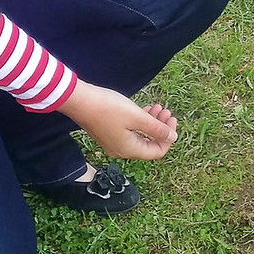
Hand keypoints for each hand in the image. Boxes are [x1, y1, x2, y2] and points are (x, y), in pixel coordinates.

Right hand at [57, 79, 178, 160]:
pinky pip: (131, 131)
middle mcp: (121, 150)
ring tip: (158, 107)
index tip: (172, 119)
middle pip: (149, 144)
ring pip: (141, 135)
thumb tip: (173, 138)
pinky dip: (141, 121)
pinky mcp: (109, 133)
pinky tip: (146, 108)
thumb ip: (157, 129)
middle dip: (161, 127)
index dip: (168, 137)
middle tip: (166, 110)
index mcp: (129, 150)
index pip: (157, 152)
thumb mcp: (138, 117)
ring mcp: (114, 142)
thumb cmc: (110, 108)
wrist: (80, 101)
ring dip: (152, 122)